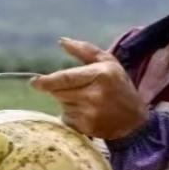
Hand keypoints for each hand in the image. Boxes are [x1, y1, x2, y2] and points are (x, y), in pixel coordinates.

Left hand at [31, 39, 146, 139]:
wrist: (134, 120)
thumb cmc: (119, 86)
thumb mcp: (108, 62)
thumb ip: (84, 50)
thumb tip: (61, 42)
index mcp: (100, 75)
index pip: (65, 78)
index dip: (47, 81)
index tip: (34, 82)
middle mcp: (94, 95)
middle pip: (59, 92)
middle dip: (59, 89)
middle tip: (76, 89)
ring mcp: (90, 113)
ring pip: (62, 105)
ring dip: (67, 102)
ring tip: (87, 101)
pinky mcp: (86, 127)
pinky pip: (66, 119)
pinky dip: (71, 115)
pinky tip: (87, 113)